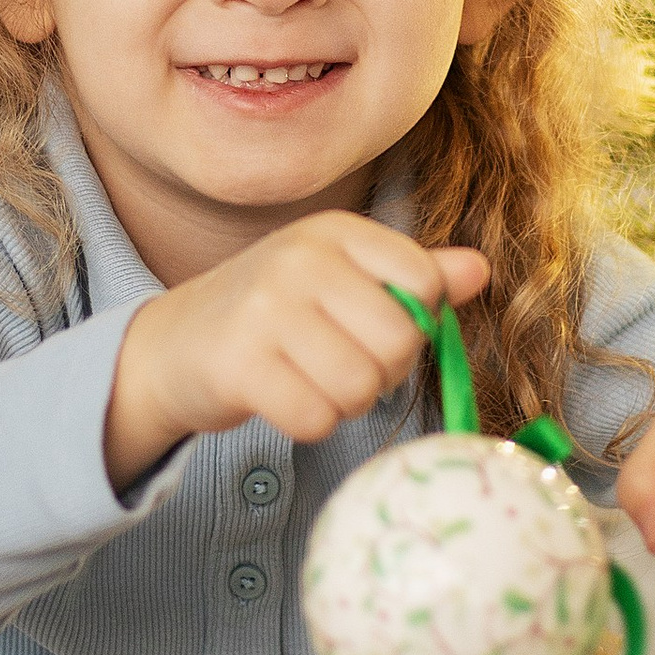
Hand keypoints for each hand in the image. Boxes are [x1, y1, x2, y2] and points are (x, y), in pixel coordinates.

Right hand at [105, 216, 489, 489]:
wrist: (173, 344)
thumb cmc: (273, 313)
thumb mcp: (342, 278)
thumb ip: (414, 274)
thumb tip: (481, 269)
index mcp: (335, 231)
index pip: (424, 283)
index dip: (414, 323)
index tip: (375, 328)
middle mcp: (300, 259)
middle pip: (399, 341)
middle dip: (382, 373)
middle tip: (342, 365)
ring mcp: (265, 310)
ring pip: (360, 386)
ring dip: (345, 403)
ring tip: (312, 381)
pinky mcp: (238, 364)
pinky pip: (315, 418)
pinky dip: (309, 423)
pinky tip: (283, 399)